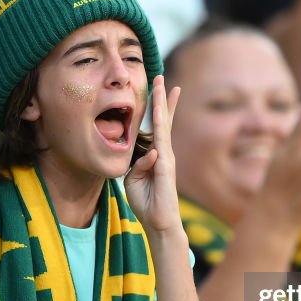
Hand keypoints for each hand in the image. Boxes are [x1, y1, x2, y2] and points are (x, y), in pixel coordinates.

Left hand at [125, 75, 182, 234]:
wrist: (159, 222)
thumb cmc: (146, 202)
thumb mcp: (134, 179)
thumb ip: (137, 164)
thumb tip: (146, 154)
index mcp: (155, 155)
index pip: (156, 127)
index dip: (157, 108)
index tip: (158, 89)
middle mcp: (164, 152)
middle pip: (164, 120)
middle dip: (163, 98)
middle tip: (162, 77)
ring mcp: (166, 158)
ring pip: (163, 125)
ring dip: (163, 105)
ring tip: (164, 85)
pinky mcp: (166, 167)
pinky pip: (161, 143)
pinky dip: (159, 129)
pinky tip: (157, 112)